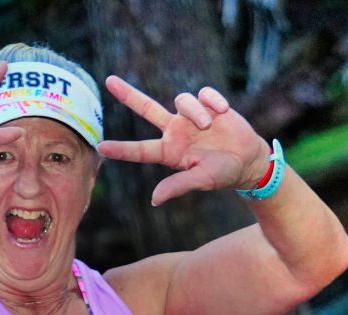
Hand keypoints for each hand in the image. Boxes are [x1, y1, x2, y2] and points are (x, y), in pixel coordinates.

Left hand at [97, 76, 272, 205]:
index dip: (120, 149)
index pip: (140, 150)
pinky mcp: (206, 103)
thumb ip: (178, 186)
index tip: (100, 147)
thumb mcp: (201, 180)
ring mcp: (189, 116)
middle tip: (108, 81)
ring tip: (211, 125)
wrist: (247, 158)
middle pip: (147, 109)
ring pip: (182, 100)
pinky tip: (224, 111)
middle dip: (128, 95)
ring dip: (196, 111)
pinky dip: (213, 101)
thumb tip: (154, 199)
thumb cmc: (222, 174)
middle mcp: (175, 131)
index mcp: (169, 152)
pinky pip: (203, 93)